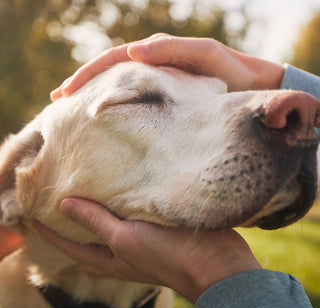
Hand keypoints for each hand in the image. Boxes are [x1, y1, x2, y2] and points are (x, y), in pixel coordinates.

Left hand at [33, 198, 260, 302]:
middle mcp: (122, 250)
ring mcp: (139, 240)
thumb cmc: (167, 254)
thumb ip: (97, 222)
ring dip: (95, 212)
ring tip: (83, 194)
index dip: (50, 234)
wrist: (212, 260)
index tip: (33, 217)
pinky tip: (119, 191)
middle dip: (70, 224)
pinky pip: (130, 215)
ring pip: (109, 224)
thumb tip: (64, 205)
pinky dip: (119, 204)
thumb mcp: (126, 238)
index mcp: (111, 258)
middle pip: (88, 237)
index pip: (71, 246)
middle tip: (56, 203)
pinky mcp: (155, 227)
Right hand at [50, 34, 284, 100]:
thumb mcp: (206, 56)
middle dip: (82, 84)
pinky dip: (115, 103)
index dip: (88, 75)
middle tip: (58, 100)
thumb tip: (134, 53)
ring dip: (94, 94)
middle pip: (109, 71)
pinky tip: (104, 114)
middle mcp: (153, 65)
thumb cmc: (231, 72)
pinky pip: (134, 97)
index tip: (66, 93)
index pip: (114, 61)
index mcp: (158, 55)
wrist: (251, 86)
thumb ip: (173, 51)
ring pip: (118, 84)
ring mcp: (158, 81)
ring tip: (70, 108)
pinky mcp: (165, 96)